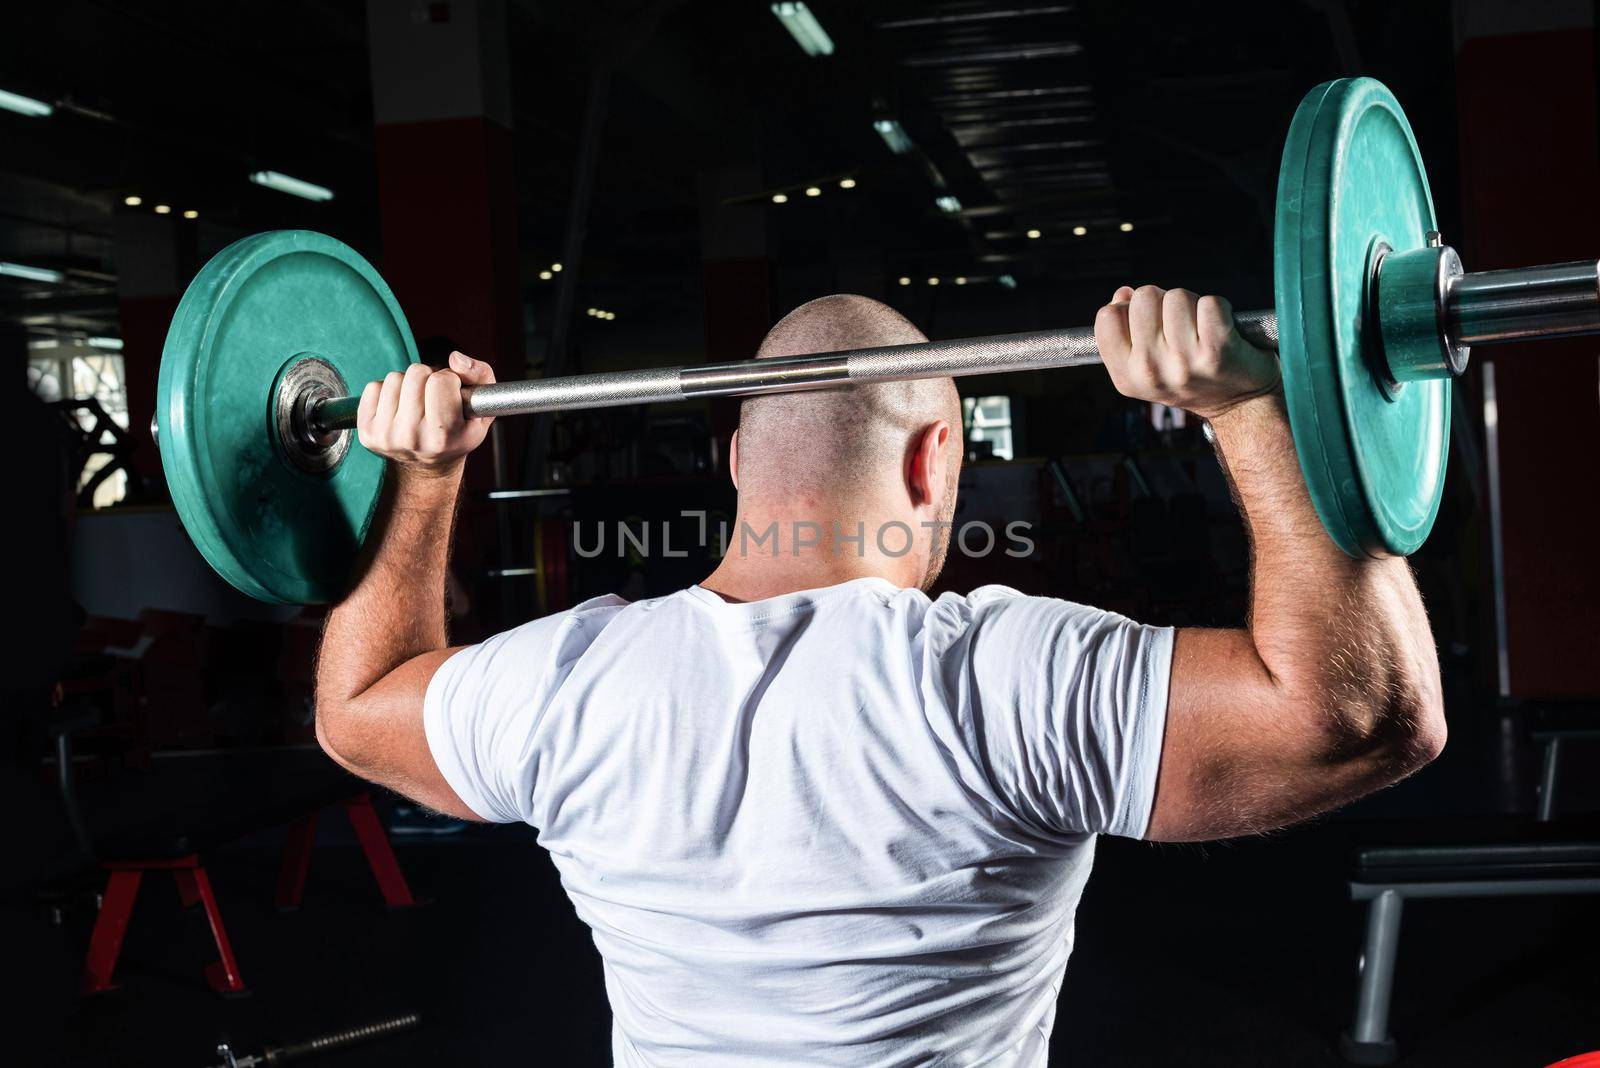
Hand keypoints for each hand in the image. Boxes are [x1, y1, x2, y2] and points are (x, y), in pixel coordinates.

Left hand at [357, 351, 495, 474]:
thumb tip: (455, 358)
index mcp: (443, 436)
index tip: (452, 394)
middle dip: (427, 379)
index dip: (449, 380)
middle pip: (416, 373)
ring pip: (394, 377)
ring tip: (416, 403)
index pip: (441, 380)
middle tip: (432, 398)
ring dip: (407, 384)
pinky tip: (399, 407)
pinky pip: (373, 387)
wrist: (428, 467)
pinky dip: (387, 391)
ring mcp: (386, 436)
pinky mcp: (367, 432)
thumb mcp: (483, 409)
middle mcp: (412, 438)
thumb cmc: (458, 433)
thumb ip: (480, 375)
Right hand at [1094, 285, 1278, 420]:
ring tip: (1200, 328)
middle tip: (1179, 325)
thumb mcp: (1147, 367)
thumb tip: (1123, 294)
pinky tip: (1221, 328)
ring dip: (1192, 304)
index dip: (1128, 308)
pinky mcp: (1216, 351)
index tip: (1148, 321)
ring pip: (1177, 296)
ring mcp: (1183, 362)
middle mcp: (1150, 371)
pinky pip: (1210, 303)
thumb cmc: (1191, 378)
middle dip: (1163, 302)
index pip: (1108, 316)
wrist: (1238, 404)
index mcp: (1127, 377)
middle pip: (1144, 297)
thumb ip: (1125, 333)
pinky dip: (1219, 308)